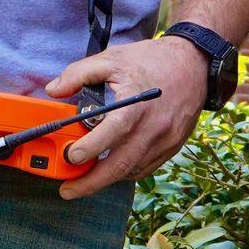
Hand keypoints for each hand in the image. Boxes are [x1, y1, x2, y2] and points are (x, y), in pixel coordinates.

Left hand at [45, 33, 206, 199]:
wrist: (194, 63)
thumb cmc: (151, 60)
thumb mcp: (111, 58)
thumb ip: (78, 73)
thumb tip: (53, 90)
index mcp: (136, 104)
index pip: (113, 132)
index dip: (90, 149)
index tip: (70, 157)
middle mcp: (154, 127)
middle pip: (120, 165)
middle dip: (91, 183)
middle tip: (68, 190)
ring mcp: (165, 140)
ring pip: (132, 171)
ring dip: (107, 180)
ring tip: (84, 181)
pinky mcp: (172, 147)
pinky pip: (145, 168)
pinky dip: (125, 173)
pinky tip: (110, 168)